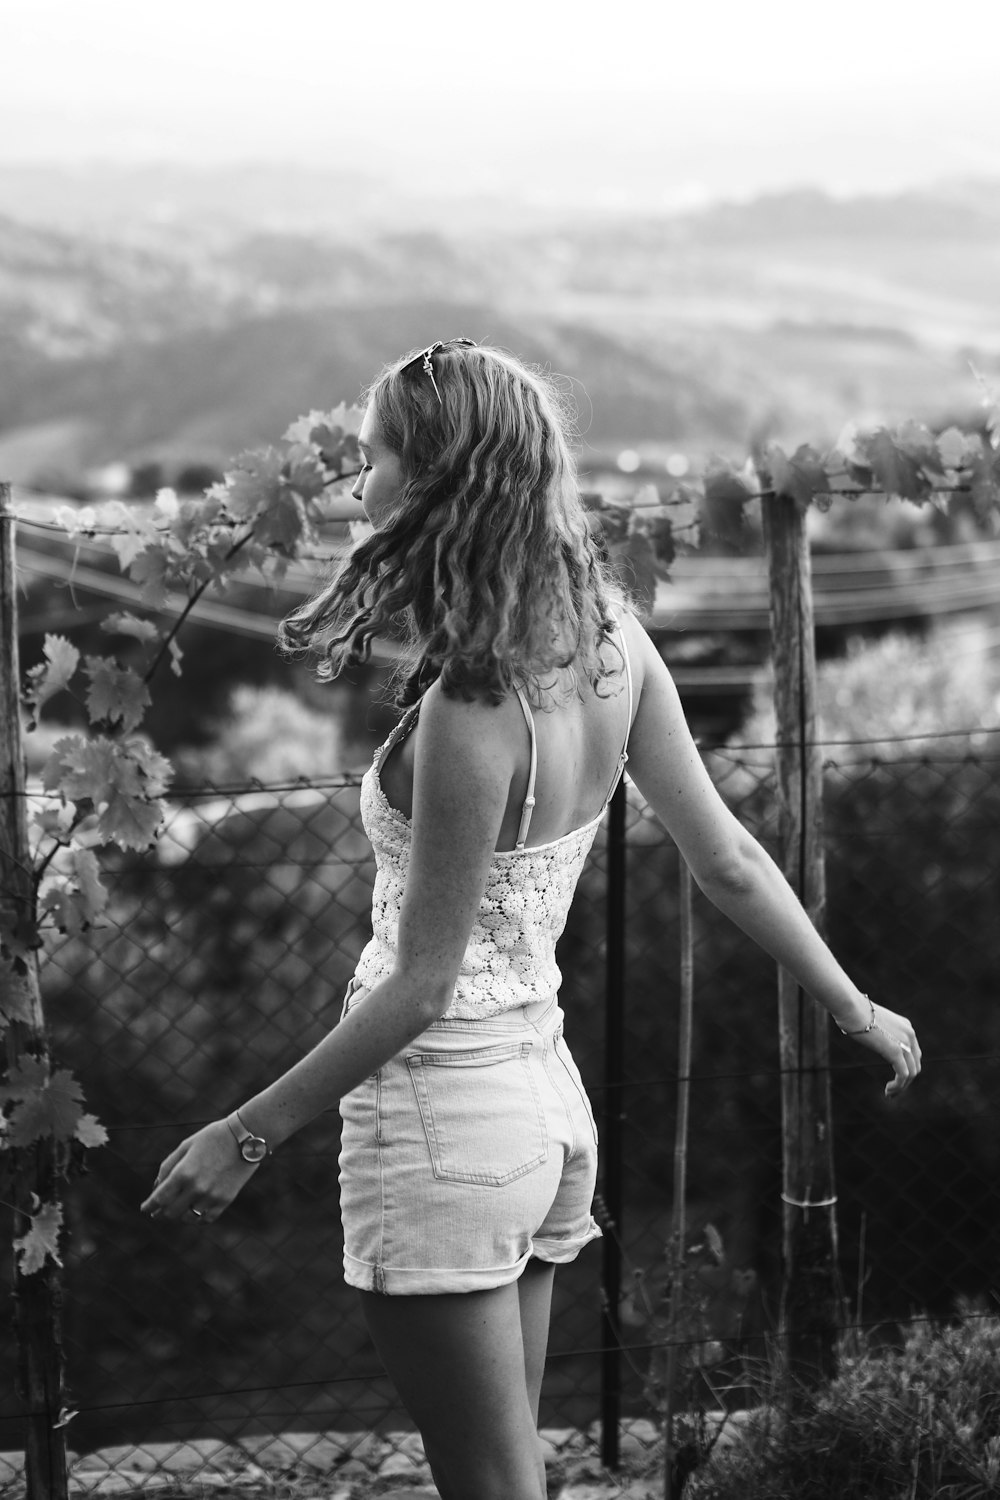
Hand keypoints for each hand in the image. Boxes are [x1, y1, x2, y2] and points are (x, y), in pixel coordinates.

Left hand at [140, 1120, 260, 1222]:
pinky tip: (194, 1213)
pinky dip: (197, 1218)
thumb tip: (156, 1188)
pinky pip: (206, 1219)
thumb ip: (168, 1167)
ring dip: (179, 1216)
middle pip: (170, 1212)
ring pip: (188, 1218)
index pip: (159, 1198)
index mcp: (183, 1172)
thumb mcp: (186, 1146)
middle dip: (161, 1213)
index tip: (145, 1209)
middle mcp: (196, 1188)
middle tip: (157, 1213)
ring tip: (177, 1211)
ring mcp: (211, 1196)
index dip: (149, 1206)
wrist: (246, 1137)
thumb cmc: (212, 1137)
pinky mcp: (225, 1200)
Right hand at [843, 1001, 920, 1098]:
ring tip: (890, 1094)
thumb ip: (875, 1031)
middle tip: (892, 1090)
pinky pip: (903, 1075)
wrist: (850, 1007)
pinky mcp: (896, 1051)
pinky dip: (898, 1086)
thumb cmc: (852, 1011)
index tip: (894, 1077)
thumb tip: (862, 1032)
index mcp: (906, 1026)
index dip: (906, 1068)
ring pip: (911, 1072)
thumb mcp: (870, 1022)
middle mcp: (910, 1034)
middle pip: (915, 1064)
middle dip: (906, 1080)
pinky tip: (888, 1090)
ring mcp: (905, 1043)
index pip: (914, 1053)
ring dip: (902, 1087)